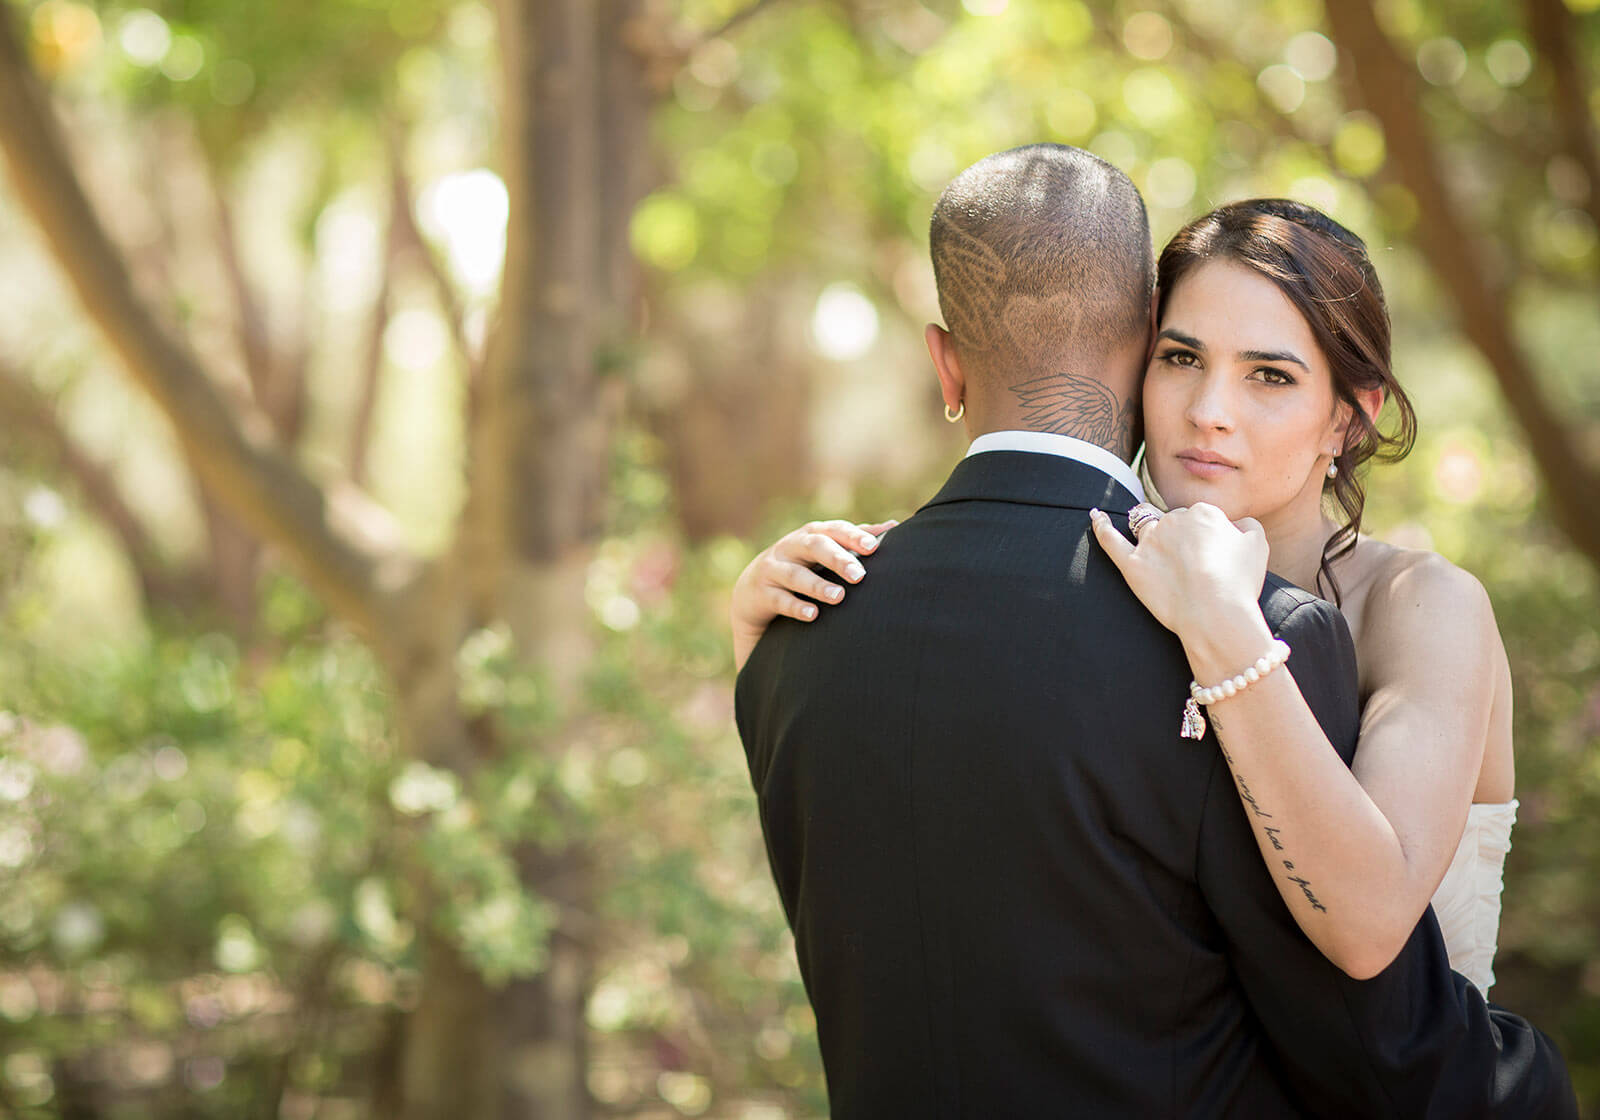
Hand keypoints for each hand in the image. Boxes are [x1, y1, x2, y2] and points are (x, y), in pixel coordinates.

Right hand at [731, 518, 898, 669]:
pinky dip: (796, 607)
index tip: (874, 547)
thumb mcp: (823, 550)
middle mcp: (791, 547)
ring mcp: (774, 570)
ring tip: (839, 597)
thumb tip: (895, 526)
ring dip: (818, 586)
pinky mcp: (762, 593)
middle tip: (859, 575)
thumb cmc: (801, 566)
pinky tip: (813, 615)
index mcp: (811, 535)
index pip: (834, 530)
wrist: (752, 590)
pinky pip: (779, 600)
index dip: (853, 536)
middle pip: (815, 546)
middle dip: (837, 558)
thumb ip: (855, 539)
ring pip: (796, 575)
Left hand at [1089, 503, 1269, 644]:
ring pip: (1146, 527)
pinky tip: (1095, 516)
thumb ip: (1246, 526)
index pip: (1201, 519)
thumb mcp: (1258, 546)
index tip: (1216, 562)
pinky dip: (1101, 526)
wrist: (1215, 614)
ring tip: (1159, 552)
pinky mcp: (1132, 565)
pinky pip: (1110, 539)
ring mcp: (1150, 542)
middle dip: (1183, 540)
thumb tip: (1235, 525)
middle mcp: (1173, 520)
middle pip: (1174, 523)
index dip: (1209, 540)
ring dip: (1150, 533)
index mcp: (1203, 513)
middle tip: (1197, 571)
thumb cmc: (1239, 583)